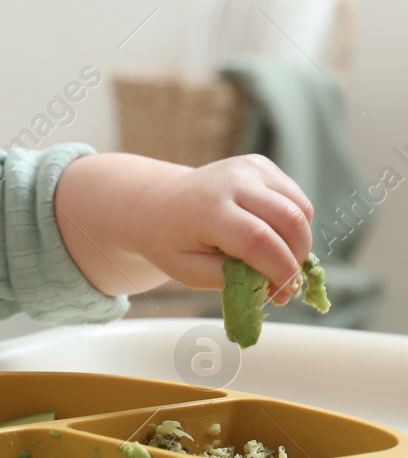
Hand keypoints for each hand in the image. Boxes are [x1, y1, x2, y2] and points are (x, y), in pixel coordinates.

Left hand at [125, 154, 314, 302]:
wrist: (156, 200)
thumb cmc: (170, 240)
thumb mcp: (188, 270)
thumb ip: (233, 281)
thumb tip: (279, 290)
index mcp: (207, 208)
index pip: (257, 239)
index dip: (280, 268)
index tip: (286, 292)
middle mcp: (231, 180)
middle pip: (289, 220)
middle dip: (297, 257)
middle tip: (285, 281)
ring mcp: (249, 168)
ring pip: (300, 209)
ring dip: (300, 242)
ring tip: (277, 259)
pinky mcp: (260, 165)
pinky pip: (296, 199)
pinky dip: (295, 224)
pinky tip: (272, 235)